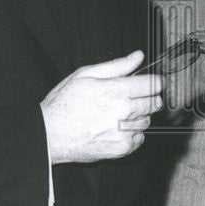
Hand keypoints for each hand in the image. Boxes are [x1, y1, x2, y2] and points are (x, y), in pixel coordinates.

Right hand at [40, 50, 162, 163]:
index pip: (153, 85)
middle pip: (155, 103)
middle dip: (148, 98)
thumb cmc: (64, 103)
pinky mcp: (121, 148)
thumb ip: (117, 66)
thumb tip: (137, 56)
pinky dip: (133, 134)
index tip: (152, 83)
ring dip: (139, 116)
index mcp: (116, 90)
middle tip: (133, 98)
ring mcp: (123, 132)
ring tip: (120, 114)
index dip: (155, 82)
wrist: (49, 133)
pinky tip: (118, 128)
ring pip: (147, 121)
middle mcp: (124, 111)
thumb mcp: (86, 74)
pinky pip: (140, 139)